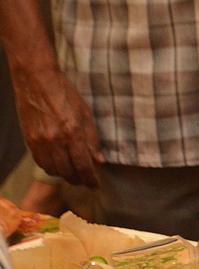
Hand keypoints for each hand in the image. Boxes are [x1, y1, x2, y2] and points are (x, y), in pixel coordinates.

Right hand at [13, 66, 102, 187]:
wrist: (37, 82)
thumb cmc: (65, 95)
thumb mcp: (85, 115)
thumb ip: (92, 140)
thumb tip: (99, 161)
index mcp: (72, 133)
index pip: (83, 166)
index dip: (90, 179)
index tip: (95, 186)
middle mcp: (54, 141)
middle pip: (67, 172)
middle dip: (78, 180)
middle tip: (85, 181)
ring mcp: (39, 142)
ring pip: (52, 170)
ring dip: (64, 175)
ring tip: (73, 173)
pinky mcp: (29, 141)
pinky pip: (40, 162)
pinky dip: (51, 167)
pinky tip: (58, 164)